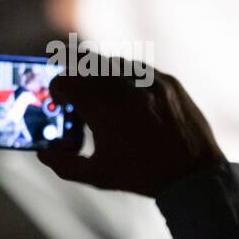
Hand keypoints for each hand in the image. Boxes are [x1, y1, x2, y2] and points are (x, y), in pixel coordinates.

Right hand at [38, 61, 225, 197]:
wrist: (194, 174)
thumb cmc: (143, 176)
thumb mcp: (99, 175)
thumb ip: (64, 165)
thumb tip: (44, 154)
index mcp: (104, 110)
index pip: (66, 81)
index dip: (57, 90)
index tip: (61, 101)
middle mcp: (125, 89)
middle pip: (86, 62)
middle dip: (75, 73)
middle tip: (74, 88)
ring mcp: (150, 81)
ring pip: (113, 62)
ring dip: (101, 73)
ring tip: (102, 93)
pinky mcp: (168, 81)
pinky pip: (139, 69)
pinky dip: (127, 77)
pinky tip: (128, 96)